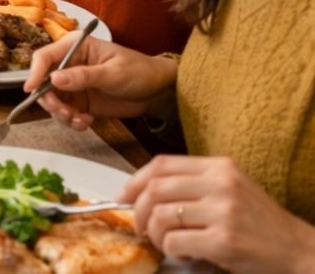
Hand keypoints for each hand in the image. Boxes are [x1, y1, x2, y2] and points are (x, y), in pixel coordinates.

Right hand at [23, 34, 176, 128]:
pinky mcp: (79, 101)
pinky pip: (64, 112)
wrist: (158, 91)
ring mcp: (72, 84)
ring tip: (80, 121)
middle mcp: (69, 64)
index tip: (31, 91)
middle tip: (67, 113)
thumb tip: (55, 79)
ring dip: (61, 114)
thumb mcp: (114, 73)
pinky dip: (71, 121)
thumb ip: (85, 76)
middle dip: (51, 101)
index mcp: (75, 47)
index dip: (34, 73)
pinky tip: (86, 123)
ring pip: (51, 100)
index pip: (44, 57)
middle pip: (43, 82)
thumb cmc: (140, 71)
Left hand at [118, 155, 314, 270]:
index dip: (135, 181)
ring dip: (155, 235)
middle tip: (141, 227)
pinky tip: (187, 255)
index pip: (161, 164)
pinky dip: (172, 252)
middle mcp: (221, 184)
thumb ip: (192, 183)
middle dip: (137, 211)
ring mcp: (223, 212)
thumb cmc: (259, 222)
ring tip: (169, 243)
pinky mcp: (223, 241)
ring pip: (160, 217)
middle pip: (155, 189)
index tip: (124, 197)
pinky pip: (174, 242)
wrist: (297, 249)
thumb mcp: (230, 189)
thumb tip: (140, 190)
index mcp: (220, 167)